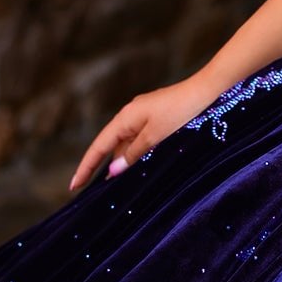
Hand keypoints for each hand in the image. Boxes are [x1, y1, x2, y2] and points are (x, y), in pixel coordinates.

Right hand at [68, 76, 215, 193]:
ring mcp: (144, 115)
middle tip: (90, 191)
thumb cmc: (182, 111)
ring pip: (127, 143)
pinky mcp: (157, 117)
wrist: (208, 90)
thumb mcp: (156, 136)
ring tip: (116, 186)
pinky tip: (138, 167)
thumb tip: (112, 171)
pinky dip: (136, 154)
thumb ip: (134, 154)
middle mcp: (131, 115)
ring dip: (122, 162)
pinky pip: (139, 140)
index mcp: (126, 117)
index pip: (99, 146)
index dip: (86, 167)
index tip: (73, 186)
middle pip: (111, 145)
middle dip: (101, 167)